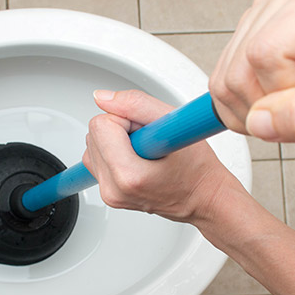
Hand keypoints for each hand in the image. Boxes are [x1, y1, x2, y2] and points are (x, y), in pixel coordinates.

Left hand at [82, 90, 239, 222]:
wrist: (202, 196)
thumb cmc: (196, 168)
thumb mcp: (174, 124)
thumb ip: (135, 104)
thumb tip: (102, 97)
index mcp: (128, 175)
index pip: (102, 124)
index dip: (126, 118)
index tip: (147, 131)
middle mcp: (113, 189)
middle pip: (94, 134)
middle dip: (120, 129)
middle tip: (148, 141)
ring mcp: (109, 194)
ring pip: (92, 145)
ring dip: (115, 141)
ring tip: (144, 151)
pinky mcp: (108, 194)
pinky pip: (96, 160)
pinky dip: (113, 153)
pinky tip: (136, 159)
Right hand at [209, 0, 294, 143]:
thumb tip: (260, 119)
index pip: (267, 52)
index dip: (281, 91)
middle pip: (241, 64)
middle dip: (264, 104)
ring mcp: (269, 2)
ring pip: (226, 75)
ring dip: (252, 108)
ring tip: (291, 107)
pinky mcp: (251, 22)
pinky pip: (221, 77)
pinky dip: (241, 104)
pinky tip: (273, 102)